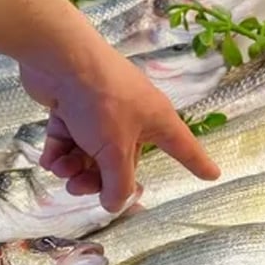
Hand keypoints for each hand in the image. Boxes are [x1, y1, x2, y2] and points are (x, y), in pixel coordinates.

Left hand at [20, 46, 219, 212]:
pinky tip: (50, 158)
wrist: (60, 59)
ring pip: (91, 153)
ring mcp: (102, 110)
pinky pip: (70, 139)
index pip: (183, 148)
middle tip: (78, 188)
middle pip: (123, 161)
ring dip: (74, 167)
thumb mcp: (115, 150)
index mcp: (156, 121)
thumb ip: (118, 183)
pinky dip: (59, 151)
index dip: (198, 163)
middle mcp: (133, 116)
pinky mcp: (73, 106)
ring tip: (61, 170)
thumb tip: (115, 204)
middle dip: (99, 178)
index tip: (213, 174)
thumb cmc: (101, 102)